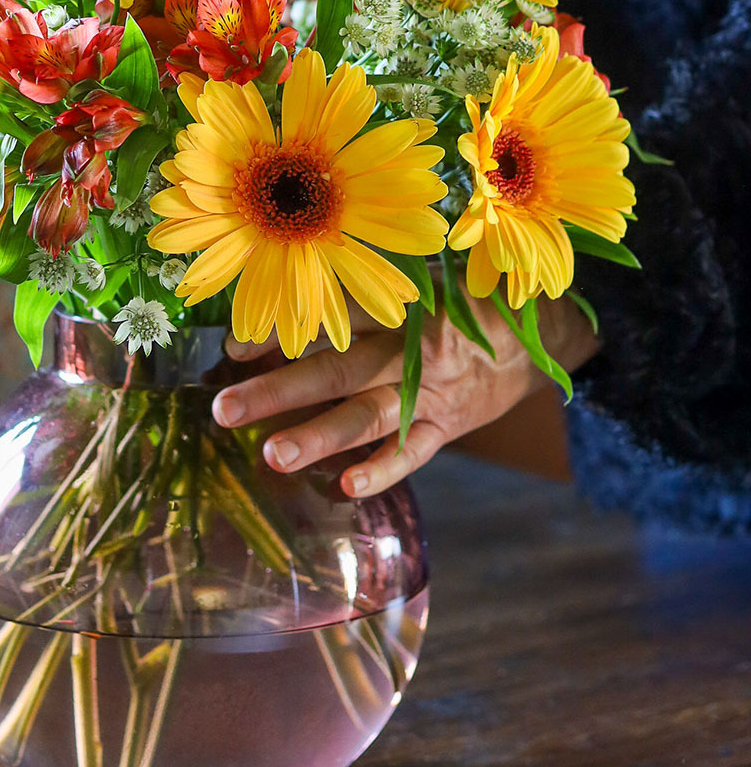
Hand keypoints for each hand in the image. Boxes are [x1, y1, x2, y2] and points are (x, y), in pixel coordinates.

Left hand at [211, 289, 599, 496]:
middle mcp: (409, 348)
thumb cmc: (463, 301)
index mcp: (397, 307)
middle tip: (223, 410)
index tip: (232, 348)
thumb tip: (290, 298)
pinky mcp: (449, 424)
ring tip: (272, 455)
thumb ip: (366, 292)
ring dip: (319, 436)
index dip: (281, 332)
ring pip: (368, 415)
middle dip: (277, 392)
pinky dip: (384, 469)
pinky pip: (415, 451)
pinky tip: (347, 486)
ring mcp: (431, 391)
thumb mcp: (421, 279)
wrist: (544, 331)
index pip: (330, 319)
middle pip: (335, 370)